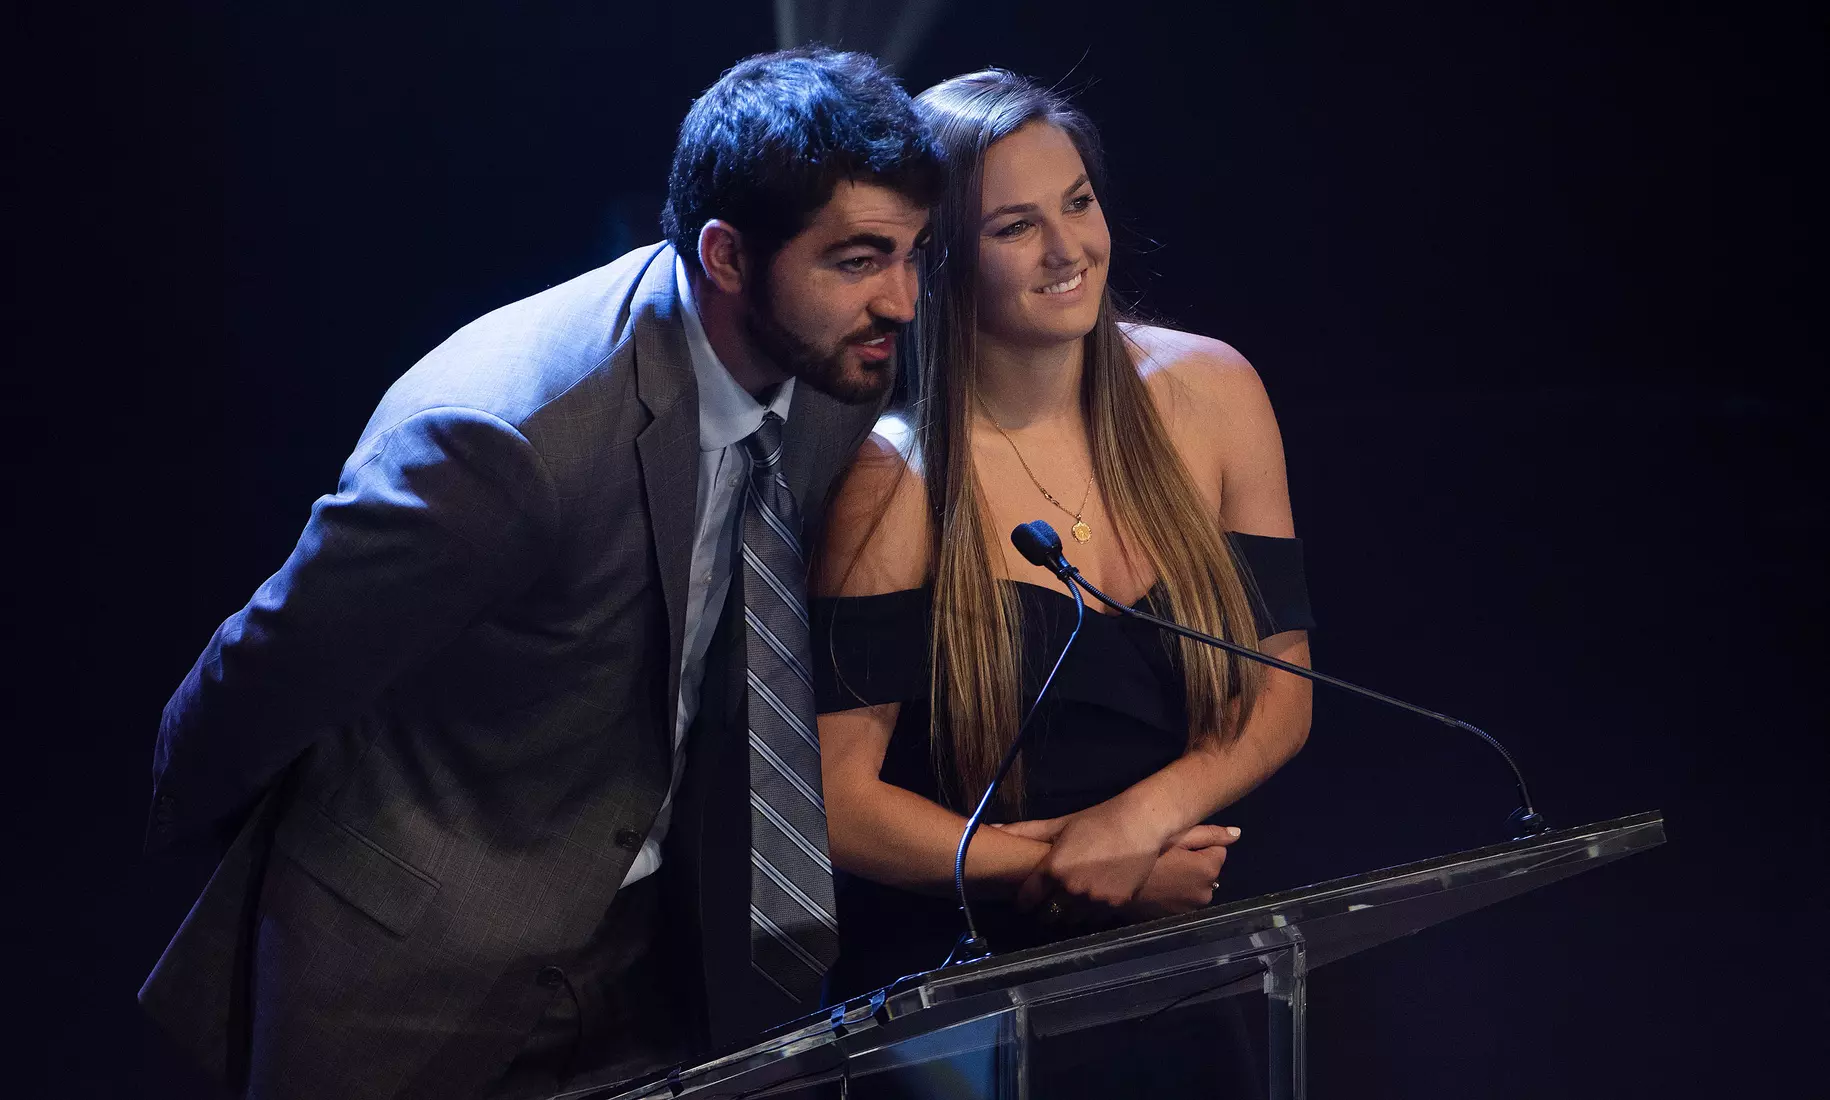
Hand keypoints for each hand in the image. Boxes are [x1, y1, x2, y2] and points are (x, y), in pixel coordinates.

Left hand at [1002, 803, 1179, 924]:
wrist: (1141, 824)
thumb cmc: (1097, 820)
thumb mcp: (1060, 824)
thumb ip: (1027, 831)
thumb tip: (995, 828)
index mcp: (1054, 869)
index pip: (1027, 899)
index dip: (1023, 902)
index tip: (1024, 902)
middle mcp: (1071, 889)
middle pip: (1048, 915)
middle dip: (1044, 911)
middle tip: (1046, 904)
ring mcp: (1094, 900)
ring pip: (1071, 921)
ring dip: (1067, 915)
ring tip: (1069, 903)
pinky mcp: (1115, 905)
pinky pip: (1095, 920)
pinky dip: (1090, 914)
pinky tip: (1091, 901)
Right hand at [1126, 841, 1232, 919]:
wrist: (1118, 881)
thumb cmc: (1147, 853)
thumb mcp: (1177, 836)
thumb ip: (1210, 834)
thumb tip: (1238, 833)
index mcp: (1208, 869)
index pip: (1218, 851)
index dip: (1199, 846)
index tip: (1178, 847)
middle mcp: (1207, 892)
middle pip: (1209, 871)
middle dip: (1196, 864)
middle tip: (1169, 859)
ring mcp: (1192, 907)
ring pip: (1198, 885)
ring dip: (1188, 880)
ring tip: (1164, 873)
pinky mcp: (1179, 916)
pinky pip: (1186, 899)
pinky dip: (1179, 893)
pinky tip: (1161, 887)